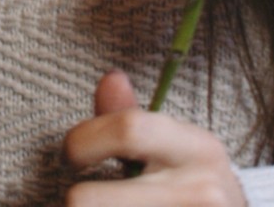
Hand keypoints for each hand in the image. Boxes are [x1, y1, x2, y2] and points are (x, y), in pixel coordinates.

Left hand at [64, 70, 244, 205]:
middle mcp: (202, 192)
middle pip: (90, 199)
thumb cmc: (197, 189)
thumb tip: (111, 79)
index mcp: (199, 149)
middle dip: (74, 200)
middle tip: (77, 200)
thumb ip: (132, 120)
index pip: (128, 130)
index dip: (83, 141)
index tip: (71, 155)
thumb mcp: (176, 149)